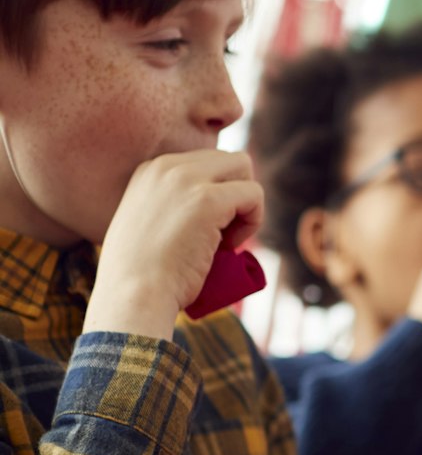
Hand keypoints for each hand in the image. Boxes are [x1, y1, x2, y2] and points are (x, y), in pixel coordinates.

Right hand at [87, 150, 263, 339]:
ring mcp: (186, 179)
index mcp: (151, 170)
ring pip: (244, 169)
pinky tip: (229, 246)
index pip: (208, 163)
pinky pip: (254, 194)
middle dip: (238, 195)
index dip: (220, 195)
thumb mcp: (152, 223)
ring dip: (246, 206)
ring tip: (224, 240)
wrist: (134, 294)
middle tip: (222, 234)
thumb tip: (219, 208)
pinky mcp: (208, 199)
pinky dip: (254, 220)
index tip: (205, 228)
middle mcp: (166, 166)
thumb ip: (176, 204)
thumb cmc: (144, 274)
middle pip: (231, 160)